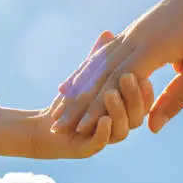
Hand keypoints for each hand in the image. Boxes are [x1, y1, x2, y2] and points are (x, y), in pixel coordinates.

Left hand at [0, 31, 153, 159]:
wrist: (37, 130)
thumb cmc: (64, 101)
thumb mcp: (83, 72)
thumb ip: (99, 54)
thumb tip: (106, 33)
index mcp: (124, 110)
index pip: (142, 101)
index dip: (144, 90)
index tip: (145, 73)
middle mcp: (117, 126)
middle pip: (134, 115)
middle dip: (132, 96)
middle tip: (128, 78)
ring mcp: (103, 138)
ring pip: (121, 130)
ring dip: (117, 111)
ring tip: (110, 94)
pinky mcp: (85, 149)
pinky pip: (98, 142)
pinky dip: (102, 130)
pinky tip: (102, 119)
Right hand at [50, 0, 182, 134]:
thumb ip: (176, 97)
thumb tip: (152, 127)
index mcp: (153, 48)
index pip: (119, 83)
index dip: (99, 107)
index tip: (82, 127)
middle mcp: (135, 39)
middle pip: (100, 76)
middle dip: (79, 103)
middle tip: (58, 124)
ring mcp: (130, 33)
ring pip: (97, 64)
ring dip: (77, 88)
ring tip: (59, 107)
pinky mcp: (131, 31)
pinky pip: (103, 54)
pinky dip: (86, 71)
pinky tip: (72, 83)